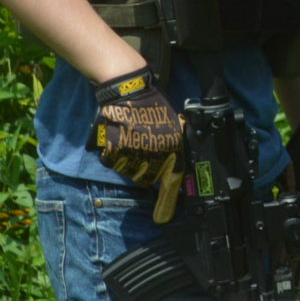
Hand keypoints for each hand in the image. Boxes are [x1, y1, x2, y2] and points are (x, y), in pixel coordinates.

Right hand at [88, 67, 184, 220]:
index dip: (167, 203)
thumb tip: (177, 170)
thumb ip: (175, 147)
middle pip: (147, 178)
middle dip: (146, 168)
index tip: (163, 219)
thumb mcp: (174, 124)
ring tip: (132, 138)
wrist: (129, 90)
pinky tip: (120, 138)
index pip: (172, 182)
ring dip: (130, 161)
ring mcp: (133, 154)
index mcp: (173, 148)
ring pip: (130, 171)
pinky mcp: (114, 152)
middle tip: (143, 148)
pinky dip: (115, 154)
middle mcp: (155, 155)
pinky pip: (113, 162)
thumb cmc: (153, 104)